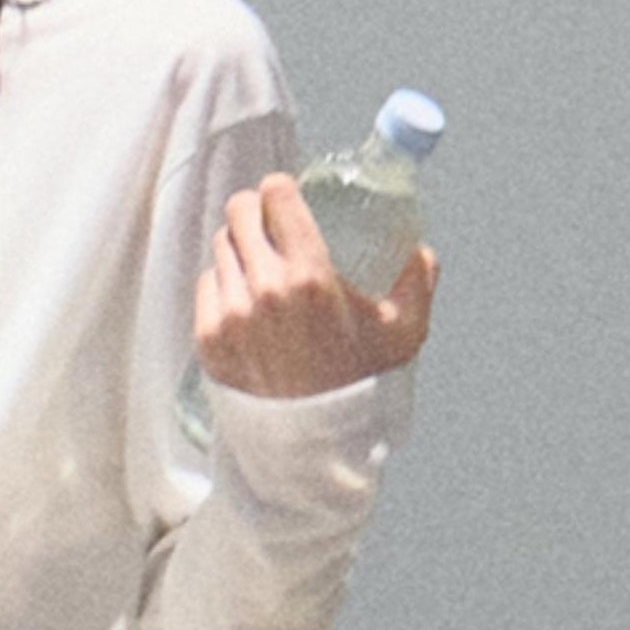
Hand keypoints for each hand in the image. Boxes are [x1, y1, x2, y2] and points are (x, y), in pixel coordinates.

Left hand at [192, 172, 439, 398]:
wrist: (311, 440)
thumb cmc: (356, 384)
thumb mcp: (401, 333)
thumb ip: (417, 285)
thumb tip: (424, 254)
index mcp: (309, 275)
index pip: (275, 196)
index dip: (280, 189)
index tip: (285, 195)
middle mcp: (264, 288)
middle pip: (239, 212)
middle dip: (254, 210)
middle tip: (267, 222)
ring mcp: (230, 312)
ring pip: (221, 247)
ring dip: (238, 247)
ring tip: (258, 264)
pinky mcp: (208, 336)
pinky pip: (206, 284)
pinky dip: (222, 284)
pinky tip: (243, 296)